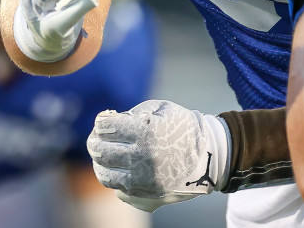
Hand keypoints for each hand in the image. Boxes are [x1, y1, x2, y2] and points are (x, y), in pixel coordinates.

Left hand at [88, 99, 229, 211]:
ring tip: (102, 154)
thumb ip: (134, 113)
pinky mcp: (146, 195)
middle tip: (95, 138)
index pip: (107, 127)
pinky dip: (112, 176)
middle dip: (94, 141)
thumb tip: (107, 123)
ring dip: (99, 162)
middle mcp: (142, 158)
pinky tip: (116, 168)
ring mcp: (143, 180)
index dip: (102, 122)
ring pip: (105, 173)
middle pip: (101, 151)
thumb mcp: (162, 109)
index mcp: (146, 132)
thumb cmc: (183, 128)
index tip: (103, 120)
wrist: (209, 157)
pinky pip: (117, 187)